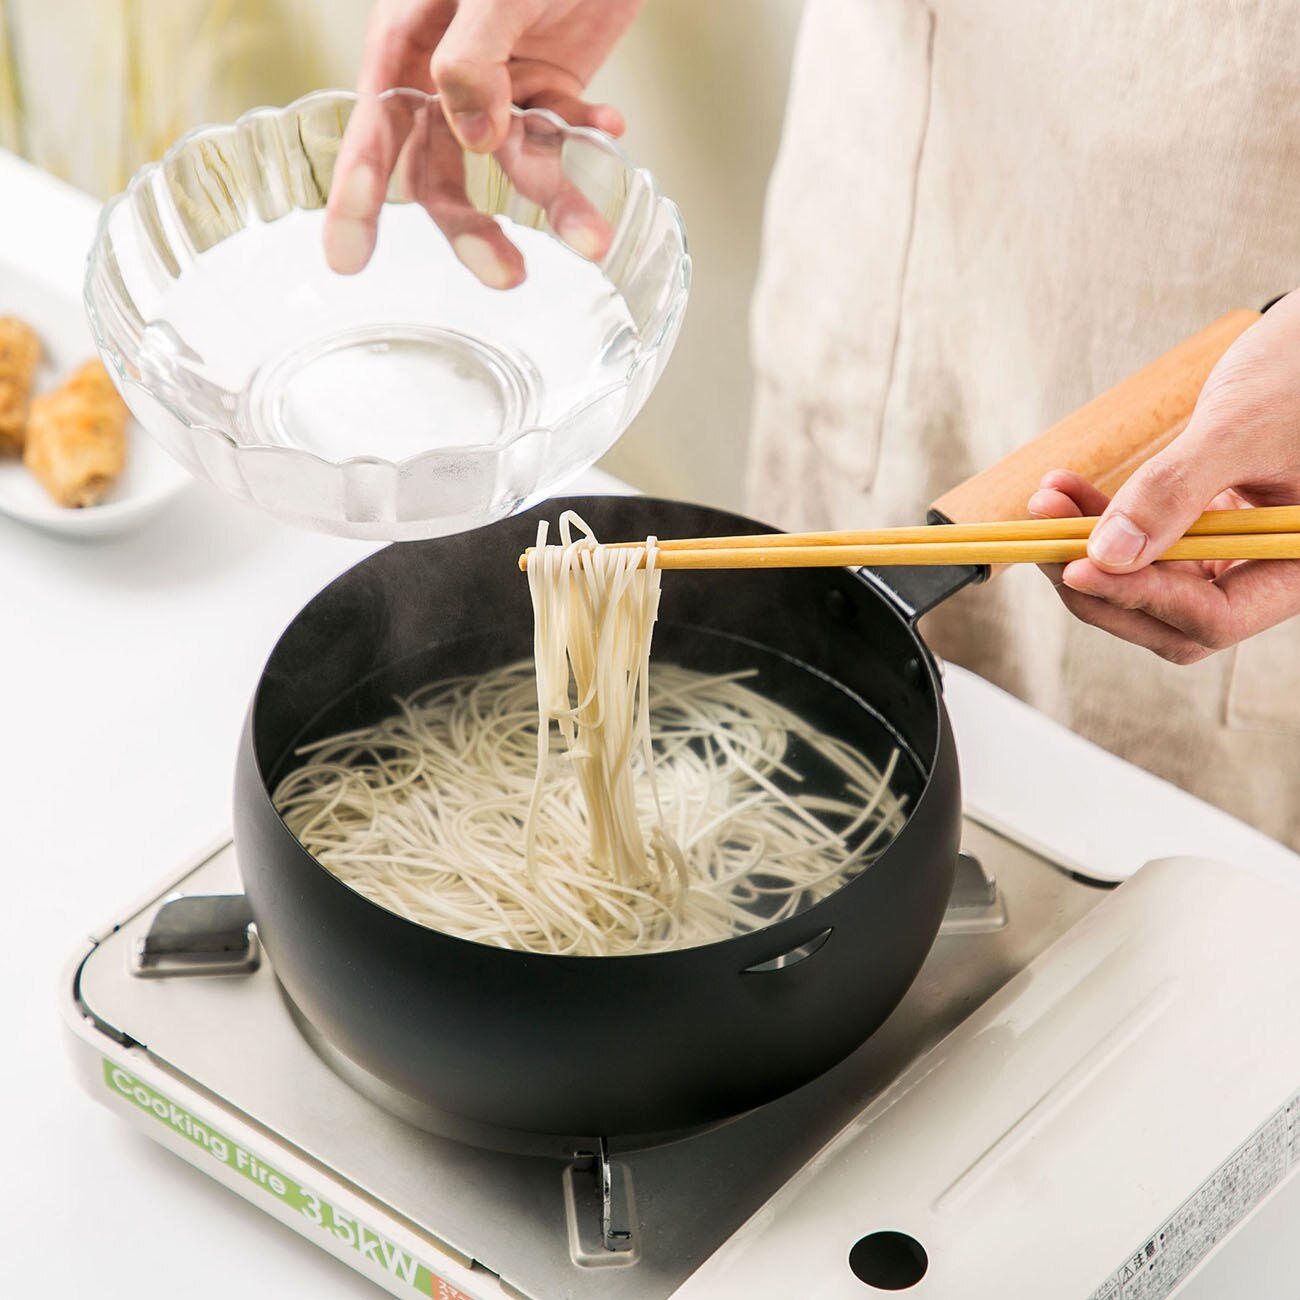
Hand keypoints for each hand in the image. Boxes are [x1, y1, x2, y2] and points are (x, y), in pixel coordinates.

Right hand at [324, 0, 640, 283]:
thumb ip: (474, 60)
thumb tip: (473, 139)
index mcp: (405, 46)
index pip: (372, 134)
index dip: (356, 196)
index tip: (347, 258)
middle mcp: (443, 78)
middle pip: (440, 174)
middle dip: (472, 228)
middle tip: (507, 275)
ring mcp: (497, 89)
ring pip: (513, 168)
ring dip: (555, 202)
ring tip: (592, 237)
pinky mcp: (546, 90)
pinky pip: (560, 136)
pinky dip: (586, 140)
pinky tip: (611, 127)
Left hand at [1028, 289, 1299, 663]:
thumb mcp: (1238, 430)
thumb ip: (1176, 491)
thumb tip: (1109, 555)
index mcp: (1298, 565)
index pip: (1213, 618)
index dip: (1140, 599)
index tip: (1076, 569)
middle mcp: (1263, 569)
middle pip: (1167, 615)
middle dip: (1098, 581)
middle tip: (1042, 542)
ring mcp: (1230, 550)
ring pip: (1144, 578)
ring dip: (1084, 547)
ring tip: (1044, 504)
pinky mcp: (1201, 525)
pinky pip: (1141, 539)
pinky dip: (1098, 517)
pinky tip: (1061, 489)